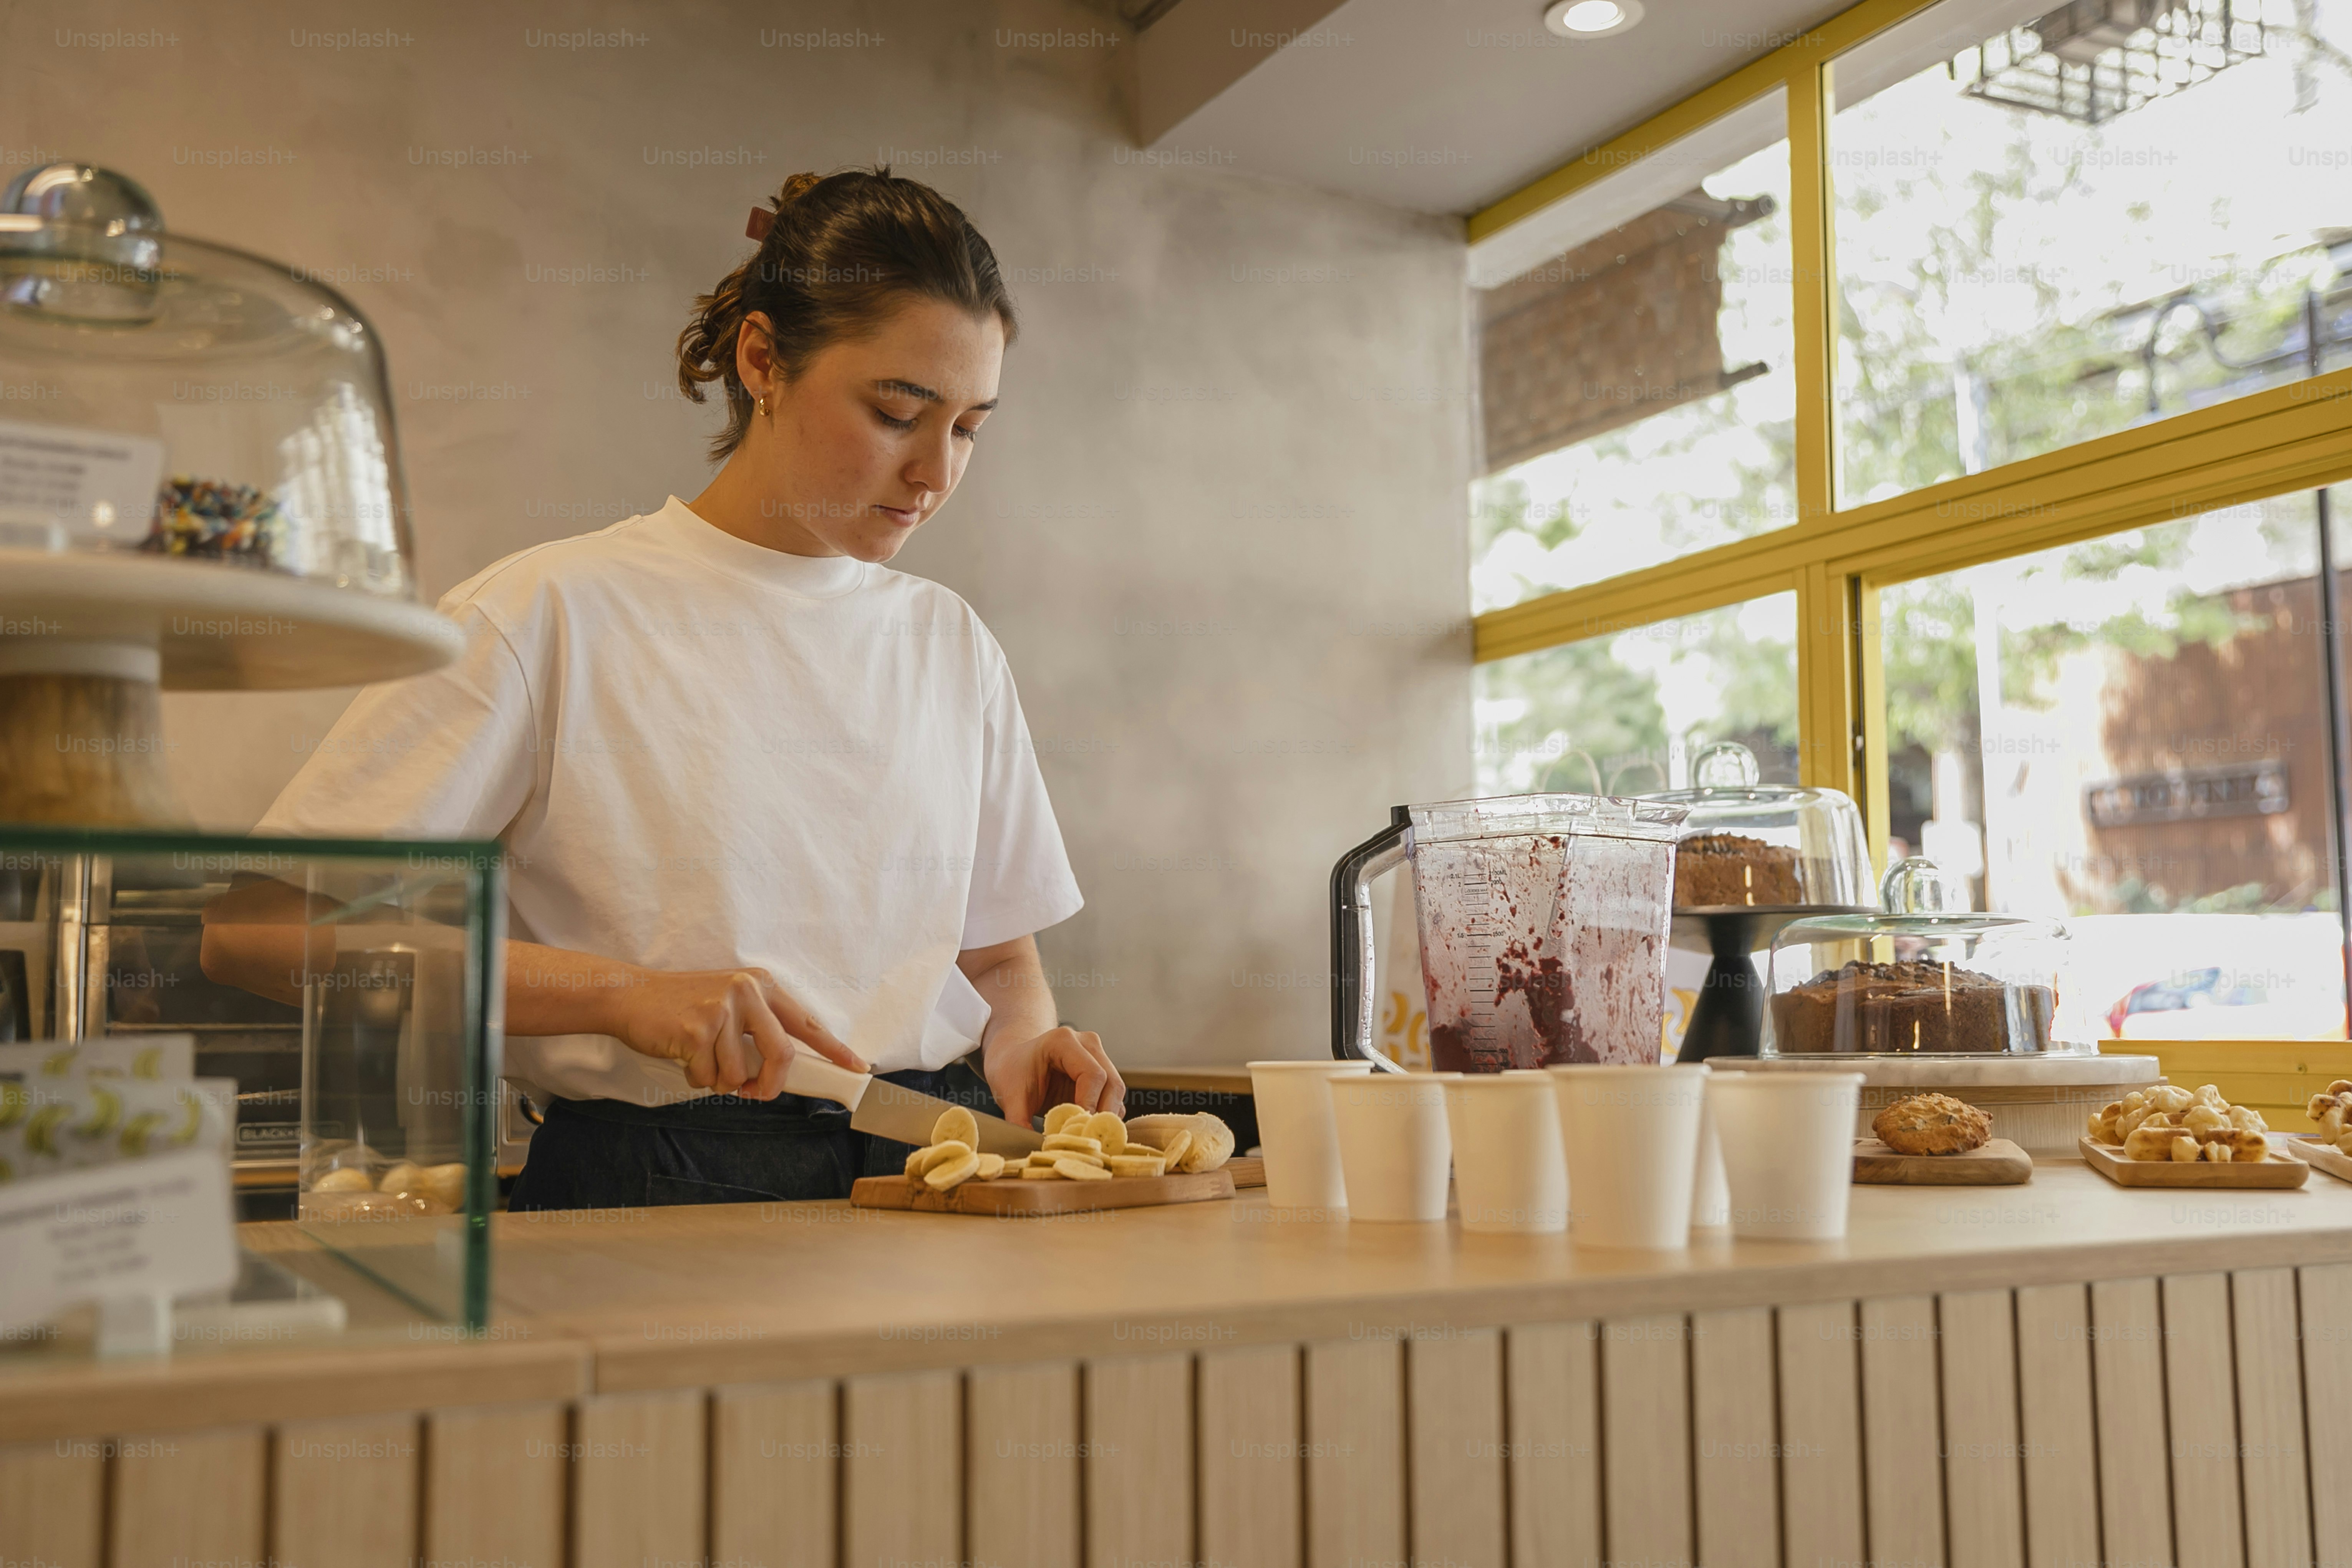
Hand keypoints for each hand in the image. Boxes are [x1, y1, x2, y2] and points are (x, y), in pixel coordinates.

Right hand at [611, 967, 865, 1099]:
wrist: (631, 996)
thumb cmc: (681, 1007)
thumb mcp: (729, 1005)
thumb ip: (758, 1030)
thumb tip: (785, 1070)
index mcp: (761, 985)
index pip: (807, 1023)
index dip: (835, 1050)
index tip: (857, 1068)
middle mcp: (747, 990)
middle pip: (782, 1054)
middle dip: (770, 1084)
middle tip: (755, 1092)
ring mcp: (723, 1009)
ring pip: (740, 1073)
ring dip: (719, 1079)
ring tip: (700, 1056)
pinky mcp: (698, 1029)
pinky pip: (709, 1077)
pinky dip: (695, 1078)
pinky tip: (682, 1055)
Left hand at [983, 1025, 1123, 1127]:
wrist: (1013, 1059)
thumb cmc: (1011, 1071)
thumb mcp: (1009, 1095)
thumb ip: (1020, 1121)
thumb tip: (1035, 1150)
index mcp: (1064, 1041)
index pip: (1092, 1075)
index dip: (1089, 1105)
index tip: (1079, 1130)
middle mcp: (1087, 1043)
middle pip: (1112, 1083)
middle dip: (1102, 1115)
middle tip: (1088, 1140)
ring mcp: (1098, 1056)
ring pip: (1116, 1092)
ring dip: (1106, 1118)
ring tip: (1087, 1138)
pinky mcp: (1102, 1072)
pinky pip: (1113, 1098)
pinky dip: (1105, 1116)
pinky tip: (1088, 1130)